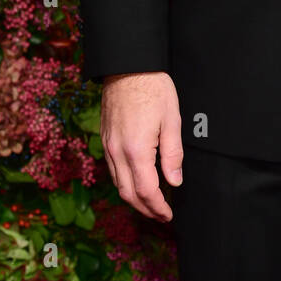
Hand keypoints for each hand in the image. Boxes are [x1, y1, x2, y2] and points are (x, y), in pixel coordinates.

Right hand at [100, 71, 182, 220]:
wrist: (127, 66)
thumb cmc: (153, 88)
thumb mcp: (172, 119)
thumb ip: (172, 154)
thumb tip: (174, 182)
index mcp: (136, 150)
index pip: (146, 191)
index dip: (158, 207)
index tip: (169, 214)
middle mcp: (117, 152)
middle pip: (128, 194)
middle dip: (145, 209)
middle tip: (162, 215)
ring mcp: (108, 146)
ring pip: (117, 184)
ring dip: (134, 198)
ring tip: (151, 203)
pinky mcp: (105, 139)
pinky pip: (112, 170)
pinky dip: (124, 182)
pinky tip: (137, 181)